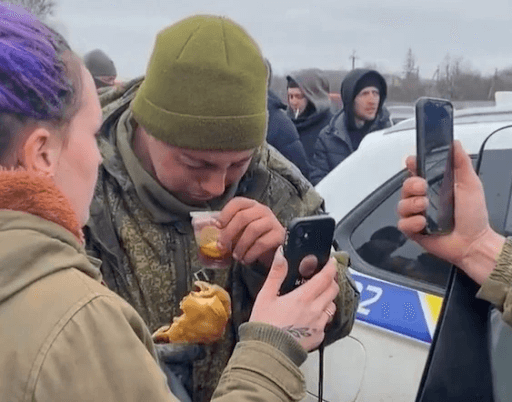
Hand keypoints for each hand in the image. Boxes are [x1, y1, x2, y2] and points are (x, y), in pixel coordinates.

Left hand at [217, 197, 284, 267]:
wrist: (274, 249)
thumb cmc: (253, 238)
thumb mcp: (240, 230)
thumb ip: (227, 227)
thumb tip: (211, 227)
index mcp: (251, 205)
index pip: (237, 203)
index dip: (225, 213)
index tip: (217, 226)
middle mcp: (262, 210)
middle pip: (243, 217)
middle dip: (229, 232)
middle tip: (221, 246)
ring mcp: (272, 221)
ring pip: (252, 230)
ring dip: (240, 245)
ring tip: (236, 256)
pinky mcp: (278, 235)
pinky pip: (262, 243)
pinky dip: (251, 253)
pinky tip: (246, 259)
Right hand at [249, 247, 338, 351]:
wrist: (267, 352)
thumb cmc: (264, 325)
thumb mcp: (266, 295)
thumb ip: (276, 273)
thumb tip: (282, 254)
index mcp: (303, 298)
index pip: (325, 278)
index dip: (330, 268)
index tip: (331, 262)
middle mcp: (315, 310)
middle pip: (333, 291)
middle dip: (331, 281)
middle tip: (324, 278)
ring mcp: (318, 325)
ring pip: (331, 306)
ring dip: (327, 299)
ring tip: (317, 297)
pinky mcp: (318, 337)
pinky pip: (325, 323)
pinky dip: (321, 316)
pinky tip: (310, 317)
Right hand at [397, 140, 503, 283]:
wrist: (473, 243)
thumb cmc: (474, 217)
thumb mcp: (471, 184)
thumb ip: (461, 162)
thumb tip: (454, 143)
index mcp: (435, 186)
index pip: (416, 170)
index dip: (412, 165)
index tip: (413, 162)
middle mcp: (424, 199)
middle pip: (405, 186)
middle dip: (411, 185)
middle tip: (423, 188)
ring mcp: (417, 215)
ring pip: (401, 205)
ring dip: (412, 204)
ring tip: (425, 208)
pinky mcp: (414, 230)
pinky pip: (402, 223)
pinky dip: (412, 222)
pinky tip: (424, 223)